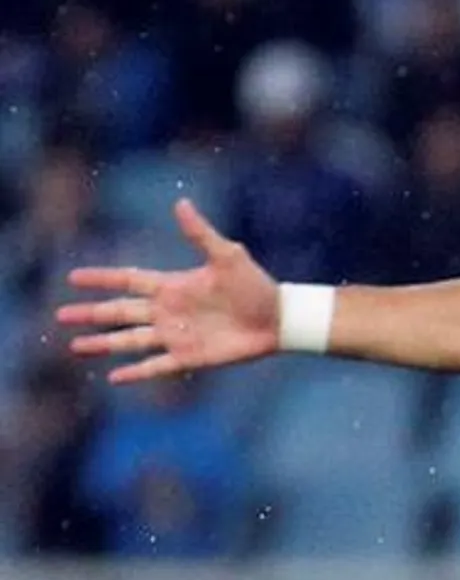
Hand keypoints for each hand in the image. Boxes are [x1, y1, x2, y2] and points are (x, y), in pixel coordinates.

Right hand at [57, 199, 279, 383]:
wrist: (279, 318)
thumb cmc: (255, 285)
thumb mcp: (227, 256)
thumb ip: (200, 233)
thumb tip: (181, 203)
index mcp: (173, 286)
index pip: (128, 280)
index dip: (102, 279)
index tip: (73, 278)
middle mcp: (168, 311)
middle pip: (120, 312)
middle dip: (91, 314)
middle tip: (61, 315)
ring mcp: (176, 335)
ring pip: (130, 340)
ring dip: (104, 343)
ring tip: (75, 346)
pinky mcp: (190, 357)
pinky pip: (157, 365)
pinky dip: (136, 371)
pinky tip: (114, 376)